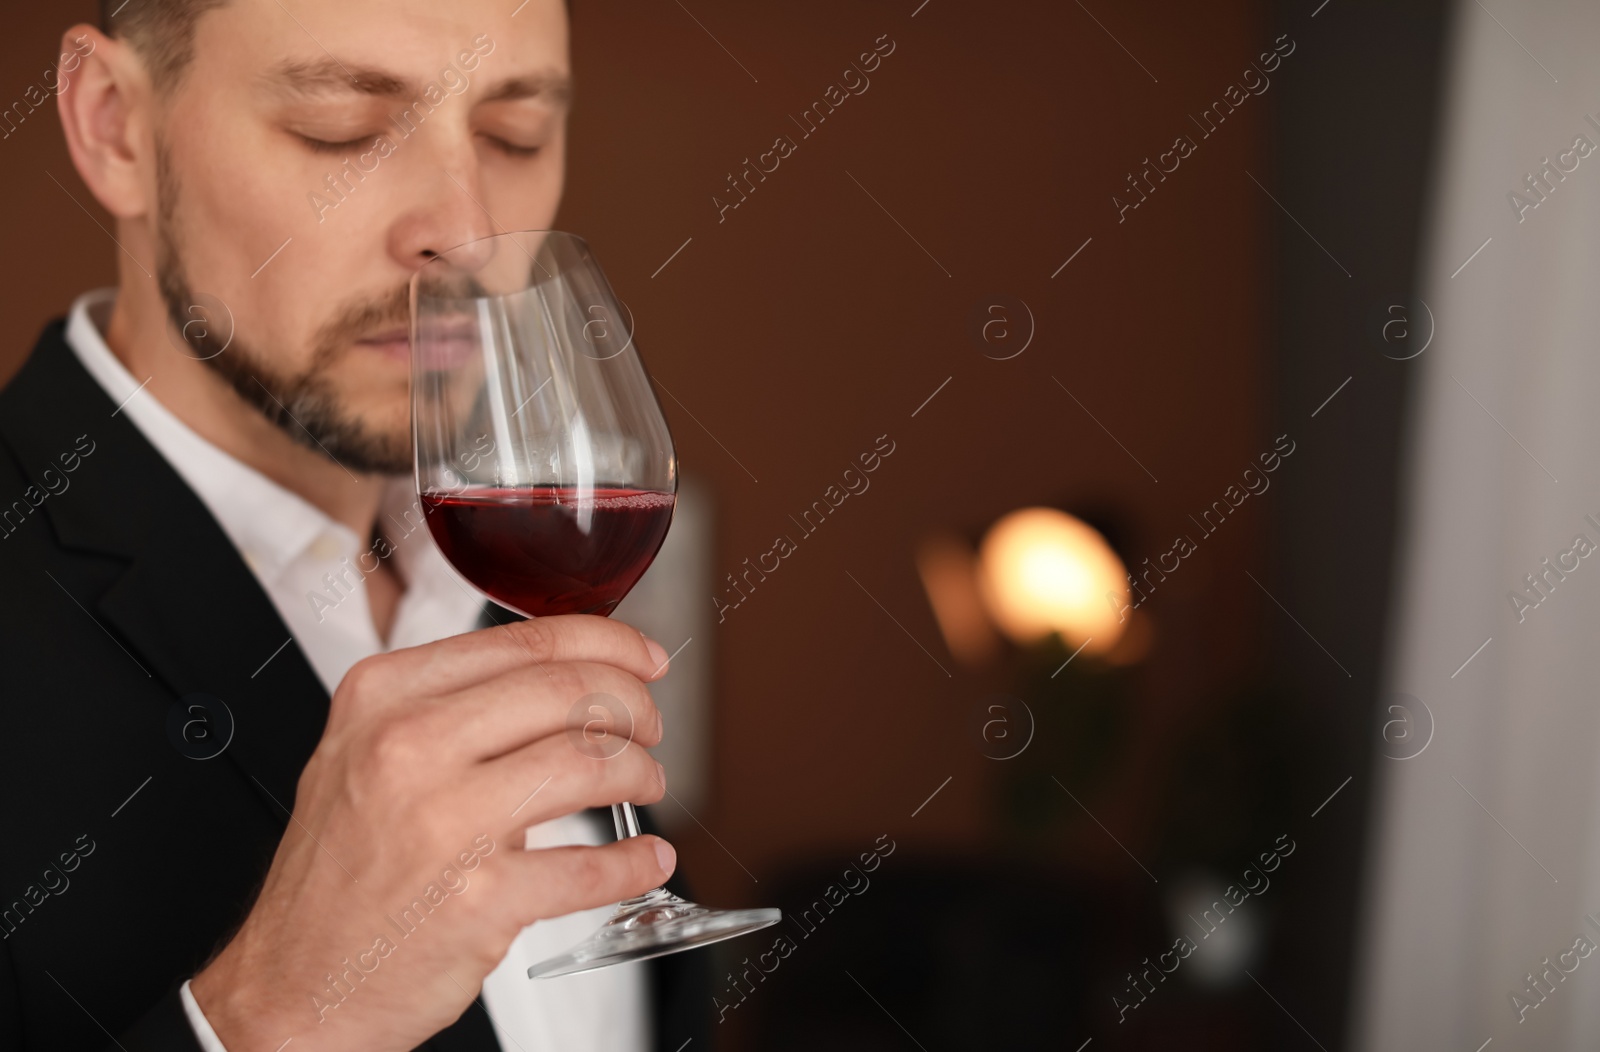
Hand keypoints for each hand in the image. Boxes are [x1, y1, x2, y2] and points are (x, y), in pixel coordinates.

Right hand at [190, 616, 674, 1051]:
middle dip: (634, 706)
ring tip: (644, 785)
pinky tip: (645, 861)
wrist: (294, 985)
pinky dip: (634, 863)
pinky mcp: (479, 899)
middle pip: (570, 692)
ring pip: (590, 763)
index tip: (643, 659)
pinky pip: (590, 867)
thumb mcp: (363, 753)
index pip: (528, 642)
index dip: (610, 645)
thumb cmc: (338, 872)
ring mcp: (444, 823)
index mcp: (385, 698)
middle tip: (649, 727)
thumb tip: (563, 677)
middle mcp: (409, 747)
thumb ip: (451, 705)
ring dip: (640, 773)